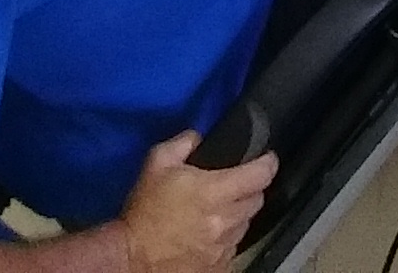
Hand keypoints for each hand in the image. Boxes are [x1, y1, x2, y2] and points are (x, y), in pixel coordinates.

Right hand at [120, 127, 275, 272]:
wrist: (130, 258)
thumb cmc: (144, 211)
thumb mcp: (157, 163)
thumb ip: (183, 142)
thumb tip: (199, 137)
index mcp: (214, 192)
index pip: (260, 175)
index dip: (268, 163)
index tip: (267, 159)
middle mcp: (224, 221)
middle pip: (256, 200)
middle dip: (250, 190)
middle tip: (236, 186)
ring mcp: (223, 248)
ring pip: (245, 225)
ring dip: (237, 216)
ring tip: (219, 212)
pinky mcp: (217, 268)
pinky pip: (233, 249)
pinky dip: (226, 240)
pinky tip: (210, 235)